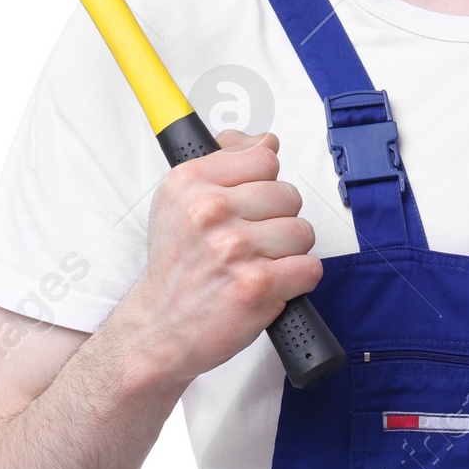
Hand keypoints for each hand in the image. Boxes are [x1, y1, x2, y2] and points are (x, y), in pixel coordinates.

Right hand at [115, 132, 321, 389]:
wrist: (159, 330)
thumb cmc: (176, 270)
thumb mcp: (181, 203)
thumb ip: (225, 163)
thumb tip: (265, 139)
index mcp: (190, 183)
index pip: (264, 157)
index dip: (264, 184)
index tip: (248, 205)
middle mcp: (210, 211)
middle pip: (288, 195)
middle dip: (278, 222)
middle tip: (249, 245)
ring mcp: (234, 248)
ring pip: (302, 232)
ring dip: (288, 254)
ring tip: (256, 267)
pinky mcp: (256, 285)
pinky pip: (309, 268)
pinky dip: (296, 282)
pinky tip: (268, 287)